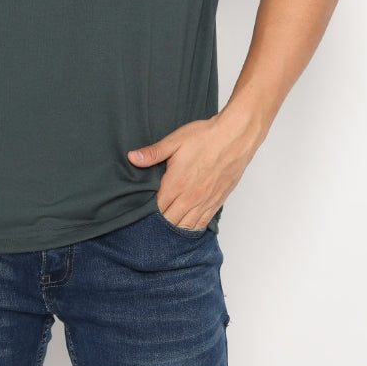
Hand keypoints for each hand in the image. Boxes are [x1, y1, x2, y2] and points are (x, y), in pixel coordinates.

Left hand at [127, 110, 263, 230]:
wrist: (234, 137)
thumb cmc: (205, 137)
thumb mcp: (175, 141)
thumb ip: (153, 153)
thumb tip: (132, 158)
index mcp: (176, 184)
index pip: (156, 209)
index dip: (147, 212)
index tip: (141, 211)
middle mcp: (190, 197)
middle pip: (169, 221)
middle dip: (159, 222)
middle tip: (150, 222)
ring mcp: (205, 202)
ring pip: (186, 226)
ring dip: (175, 228)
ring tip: (165, 228)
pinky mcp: (217, 202)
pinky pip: (202, 223)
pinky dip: (193, 228)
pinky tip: (186, 226)